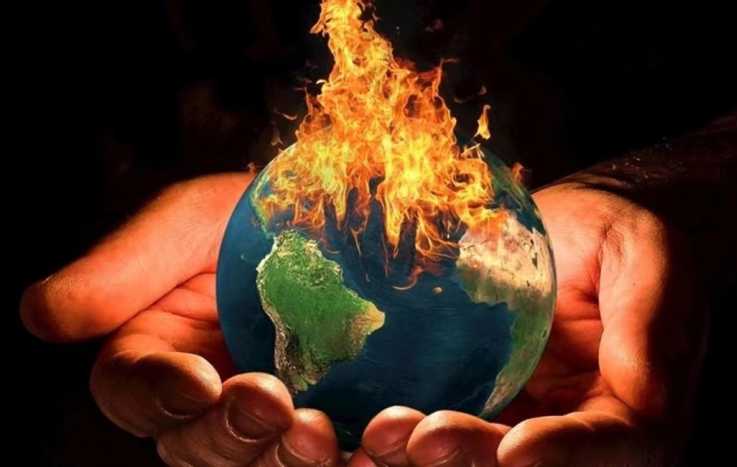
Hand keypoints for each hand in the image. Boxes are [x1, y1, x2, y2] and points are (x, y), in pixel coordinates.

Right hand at [21, 174, 345, 466]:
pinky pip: (341, 454)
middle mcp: (208, 401)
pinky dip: (360, 454)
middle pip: (200, 446)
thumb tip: (40, 315)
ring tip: (322, 432)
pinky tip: (384, 438)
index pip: (135, 393)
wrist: (335, 215)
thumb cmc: (248, 215)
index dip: (159, 396)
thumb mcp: (185, 223)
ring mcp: (275, 416)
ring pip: (266, 463)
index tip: (196, 382)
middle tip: (272, 403)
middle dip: (232, 433)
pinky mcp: (338, 417)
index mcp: (156, 358)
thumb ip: (122, 269)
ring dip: (291, 457)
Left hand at [355, 180, 707, 465]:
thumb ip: (650, 318)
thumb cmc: (618, 230)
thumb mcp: (647, 253)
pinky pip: (444, 422)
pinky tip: (366, 425)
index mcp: (635, 408)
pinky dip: (405, 433)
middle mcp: (576, 427)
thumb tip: (645, 393)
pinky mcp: (480, 396)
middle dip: (474, 458)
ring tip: (379, 433)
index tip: (514, 447)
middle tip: (419, 437)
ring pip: (478, 455)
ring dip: (425, 455)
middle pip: (526, 464)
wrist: (575, 222)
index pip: (605, 447)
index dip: (562, 455)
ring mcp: (523, 416)